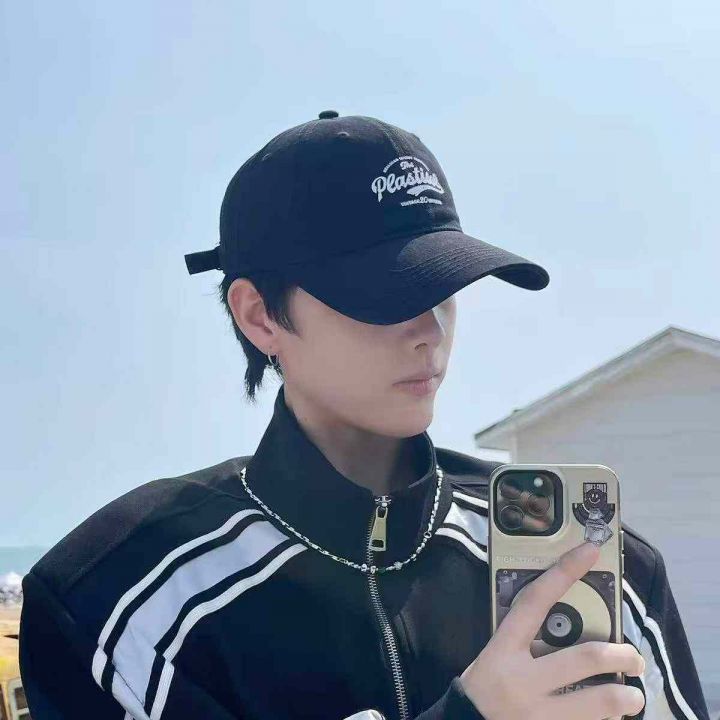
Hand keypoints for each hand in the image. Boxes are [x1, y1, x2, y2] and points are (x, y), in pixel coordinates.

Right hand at [459, 541, 645, 719]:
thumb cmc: (482, 689)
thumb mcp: (494, 658)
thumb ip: (525, 643)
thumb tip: (572, 629)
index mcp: (503, 650)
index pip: (535, 602)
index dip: (563, 572)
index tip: (589, 551)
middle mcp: (522, 681)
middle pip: (586, 657)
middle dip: (621, 655)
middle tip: (634, 657)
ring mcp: (537, 715)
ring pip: (601, 702)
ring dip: (627, 698)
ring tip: (633, 696)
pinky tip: (612, 718)